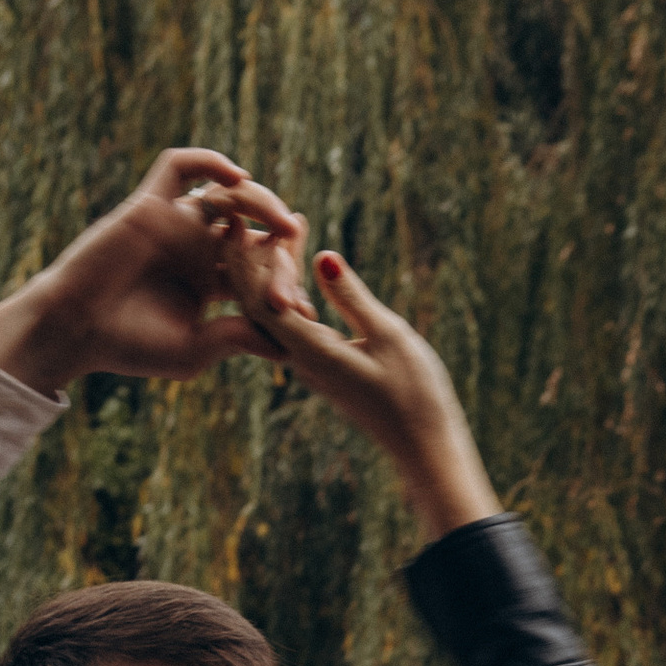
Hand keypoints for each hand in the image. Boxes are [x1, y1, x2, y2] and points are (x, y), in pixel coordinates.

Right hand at [0, 151, 301, 398]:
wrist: (75, 328)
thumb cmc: (129, 347)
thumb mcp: (195, 350)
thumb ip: (240, 338)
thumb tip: (293, 349)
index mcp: (211, 282)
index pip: (260, 269)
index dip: (286, 279)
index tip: (304, 304)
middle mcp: (196, 247)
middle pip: (252, 229)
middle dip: (278, 243)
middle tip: (295, 256)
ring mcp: (175, 223)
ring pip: (228, 195)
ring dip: (261, 201)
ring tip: (283, 223)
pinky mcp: (150, 203)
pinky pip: (181, 167)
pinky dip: (210, 162)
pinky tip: (238, 176)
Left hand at [206, 214, 500, 538]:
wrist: (426, 449)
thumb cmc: (416, 396)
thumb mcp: (390, 337)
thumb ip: (352, 297)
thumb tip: (320, 256)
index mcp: (311, 352)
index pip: (262, 298)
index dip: (246, 257)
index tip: (239, 217)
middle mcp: (301, 362)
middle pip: (257, 305)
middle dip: (246, 260)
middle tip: (240, 216)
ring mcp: (312, 368)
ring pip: (273, 317)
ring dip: (267, 276)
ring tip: (271, 236)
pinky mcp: (326, 371)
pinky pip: (293, 328)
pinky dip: (290, 296)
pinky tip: (299, 277)